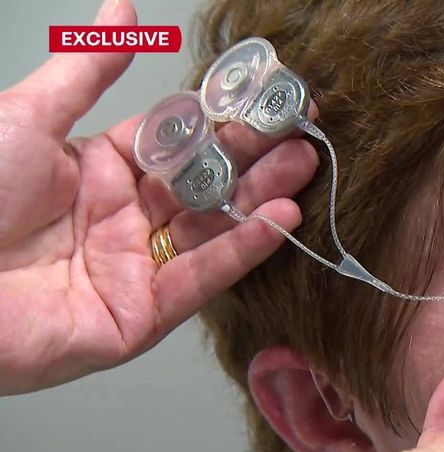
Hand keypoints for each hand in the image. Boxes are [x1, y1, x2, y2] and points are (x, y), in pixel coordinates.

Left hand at [0, 0, 317, 393]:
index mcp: (96, 172)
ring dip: (261, 200)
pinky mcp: (138, 318)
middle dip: (255, 159)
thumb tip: (123, 9)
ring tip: (304, 166)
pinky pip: (199, 279)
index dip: (221, 121)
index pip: (177, 143)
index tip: (265, 98)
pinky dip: (242, 250)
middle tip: (301, 132)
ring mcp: (132, 271)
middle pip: (204, 187)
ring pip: (212, 231)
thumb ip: (89, 69)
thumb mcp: (30, 118)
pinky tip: (280, 219)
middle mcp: (121, 221)